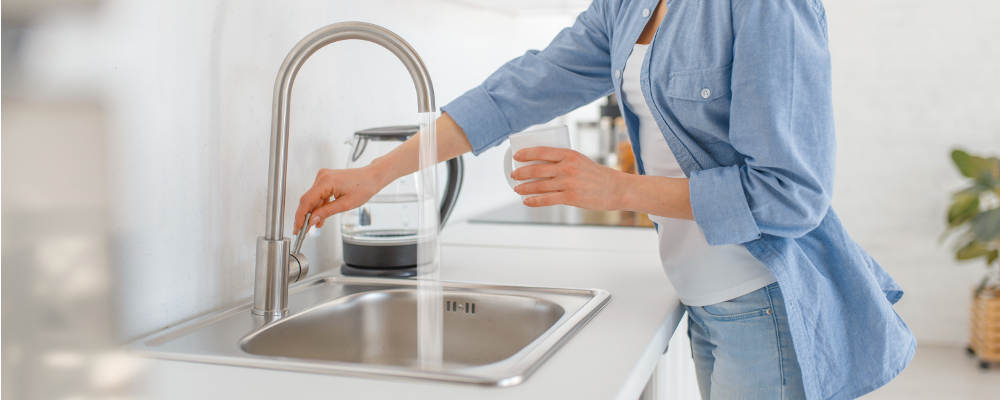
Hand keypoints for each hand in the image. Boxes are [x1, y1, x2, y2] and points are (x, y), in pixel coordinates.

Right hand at [294, 166, 382, 233]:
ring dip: (313, 212)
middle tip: (302, 230)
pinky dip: (319, 206)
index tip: (298, 228)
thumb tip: (312, 220)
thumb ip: (326, 212)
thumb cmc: (364, 187)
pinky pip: (319, 195)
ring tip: (312, 226)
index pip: (306, 201)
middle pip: (307, 199)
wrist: (372, 177)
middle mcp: (322, 177)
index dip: (300, 216)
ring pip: (313, 198)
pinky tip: (320, 217)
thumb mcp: (345, 205)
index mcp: (325, 181)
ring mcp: (324, 177)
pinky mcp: (327, 180)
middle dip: (305, 216)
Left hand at [511, 147, 631, 210]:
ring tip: (517, 189)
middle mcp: (567, 167)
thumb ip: (564, 162)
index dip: (526, 154)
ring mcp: (568, 182)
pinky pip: (546, 199)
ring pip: (539, 185)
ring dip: (524, 188)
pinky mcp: (570, 197)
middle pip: (536, 169)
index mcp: (569, 154)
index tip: (516, 156)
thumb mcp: (580, 161)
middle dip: (521, 172)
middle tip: (514, 175)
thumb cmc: (598, 175)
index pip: (542, 151)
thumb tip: (542, 166)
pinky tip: (526, 201)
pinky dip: (534, 201)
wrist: (616, 188)